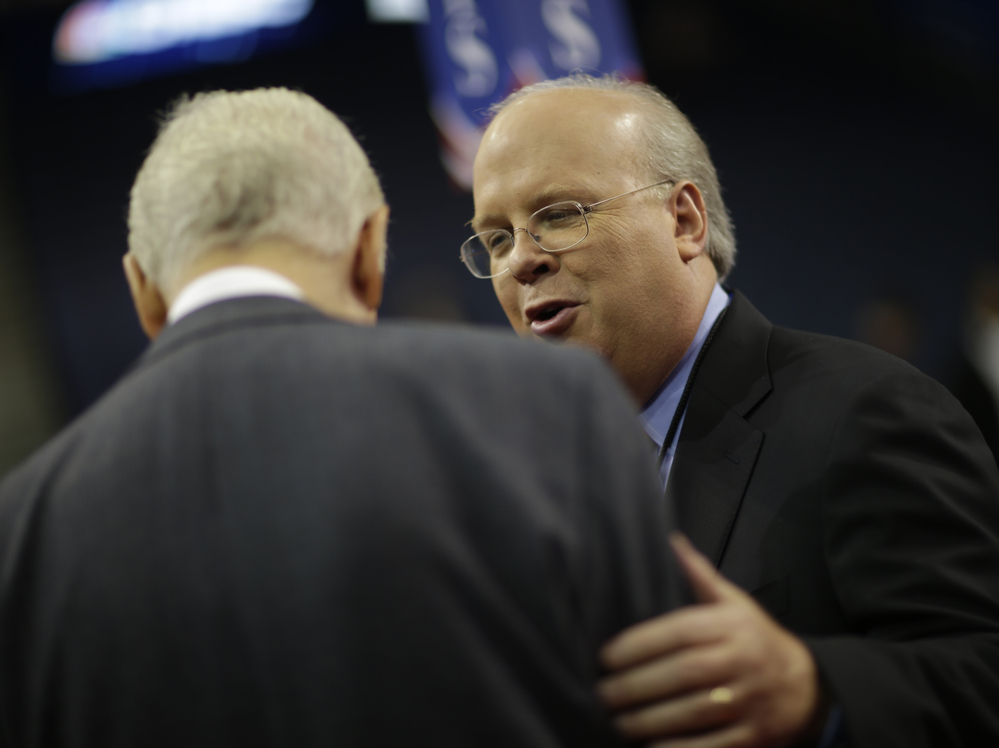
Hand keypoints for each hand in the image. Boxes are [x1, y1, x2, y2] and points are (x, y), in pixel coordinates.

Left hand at [598, 534, 825, 747]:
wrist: (806, 687)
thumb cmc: (756, 639)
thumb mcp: (733, 602)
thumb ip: (699, 575)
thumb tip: (671, 541)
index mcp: (730, 626)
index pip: (680, 632)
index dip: (640, 644)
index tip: (607, 656)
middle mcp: (740, 661)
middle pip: (683, 674)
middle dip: (636, 685)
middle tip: (603, 692)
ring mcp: (748, 702)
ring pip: (692, 712)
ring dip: (649, 720)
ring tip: (617, 721)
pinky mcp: (752, 737)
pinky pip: (709, 746)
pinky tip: (649, 747)